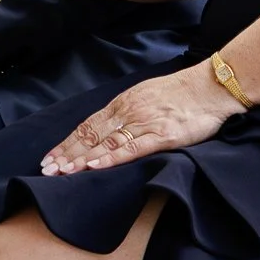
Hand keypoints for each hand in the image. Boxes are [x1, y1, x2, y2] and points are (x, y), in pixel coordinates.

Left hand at [40, 62, 238, 176]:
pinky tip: (95, 166)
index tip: (50, 157)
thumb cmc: (183, 92)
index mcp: (124, 102)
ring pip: (106, 143)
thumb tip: (109, 128)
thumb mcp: (148, 95)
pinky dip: (110, 158)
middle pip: (91, 135)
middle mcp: (128, 111)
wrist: (212, 86)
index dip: (68, 142)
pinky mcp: (162, 135)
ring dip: (81, 159)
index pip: (88, 125)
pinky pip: (131, 148)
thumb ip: (128, 111)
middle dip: (67, 153)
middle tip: (46, 170)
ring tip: (62, 173)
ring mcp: (144, 123)